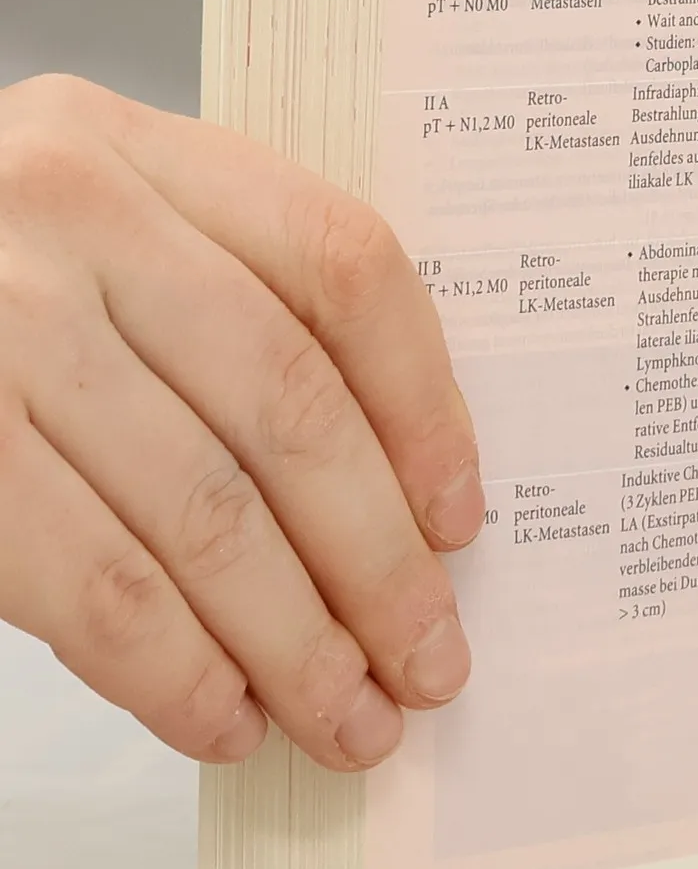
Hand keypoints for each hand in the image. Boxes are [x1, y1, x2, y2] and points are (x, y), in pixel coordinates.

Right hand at [0, 77, 481, 769]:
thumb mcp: (90, 243)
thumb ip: (224, 312)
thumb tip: (397, 511)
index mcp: (136, 148)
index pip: (341, 264)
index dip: (425, 406)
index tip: (462, 522)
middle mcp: (65, 212)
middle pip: (289, 407)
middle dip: (378, 563)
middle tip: (430, 664)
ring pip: (203, 513)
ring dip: (296, 644)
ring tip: (350, 720)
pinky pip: (94, 585)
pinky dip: (176, 672)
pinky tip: (228, 719)